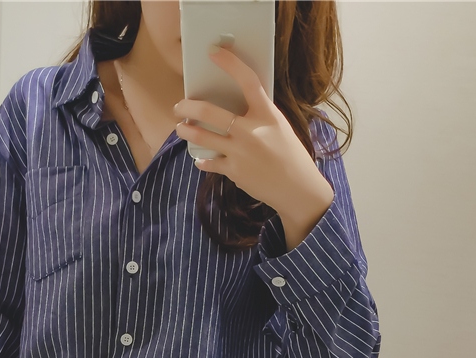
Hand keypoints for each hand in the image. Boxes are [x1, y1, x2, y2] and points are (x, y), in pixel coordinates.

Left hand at [173, 44, 332, 218]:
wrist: (296, 187)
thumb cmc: (289, 154)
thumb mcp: (279, 126)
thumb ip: (258, 114)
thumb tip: (234, 105)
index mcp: (266, 114)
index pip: (247, 81)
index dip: (230, 63)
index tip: (214, 53)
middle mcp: (250, 130)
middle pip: (210, 112)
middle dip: (188, 106)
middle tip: (179, 106)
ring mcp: (239, 152)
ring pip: (202, 136)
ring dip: (186, 130)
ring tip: (181, 128)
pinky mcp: (233, 171)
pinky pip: (209, 163)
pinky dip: (202, 161)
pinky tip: (200, 159)